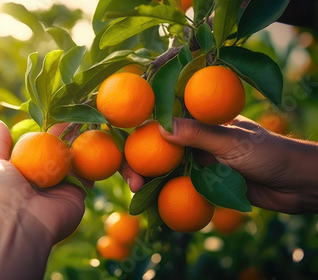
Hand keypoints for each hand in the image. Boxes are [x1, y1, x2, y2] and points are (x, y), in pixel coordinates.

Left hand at [0, 120, 92, 243]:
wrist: (22, 222)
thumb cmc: (3, 192)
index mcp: (25, 171)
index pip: (38, 147)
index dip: (47, 132)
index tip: (56, 115)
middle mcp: (45, 179)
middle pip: (59, 152)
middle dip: (67, 135)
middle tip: (76, 116)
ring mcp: (62, 187)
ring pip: (76, 161)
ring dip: (82, 144)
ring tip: (89, 122)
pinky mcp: (77, 194)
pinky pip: (88, 176)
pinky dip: (93, 161)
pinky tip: (98, 142)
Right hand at [121, 115, 317, 213]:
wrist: (297, 185)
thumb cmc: (271, 153)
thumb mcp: (232, 141)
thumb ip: (198, 134)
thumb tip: (159, 127)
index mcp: (203, 117)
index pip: (165, 115)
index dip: (142, 125)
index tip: (123, 139)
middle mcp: (197, 136)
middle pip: (158, 144)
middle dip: (139, 159)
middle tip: (130, 178)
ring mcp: (199, 159)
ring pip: (165, 166)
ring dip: (149, 178)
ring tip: (137, 192)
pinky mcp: (204, 181)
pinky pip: (178, 185)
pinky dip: (164, 192)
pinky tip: (152, 201)